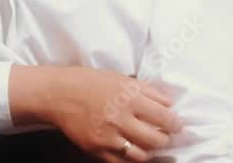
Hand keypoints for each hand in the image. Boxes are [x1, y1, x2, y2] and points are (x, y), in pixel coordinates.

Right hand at [38, 67, 180, 161]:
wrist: (57, 94)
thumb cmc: (88, 82)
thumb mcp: (120, 78)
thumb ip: (147, 90)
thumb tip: (169, 102)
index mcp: (129, 98)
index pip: (165, 118)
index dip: (175, 123)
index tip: (175, 124)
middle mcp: (120, 118)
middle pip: (157, 140)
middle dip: (163, 138)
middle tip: (161, 134)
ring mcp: (108, 136)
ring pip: (142, 155)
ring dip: (148, 150)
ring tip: (145, 142)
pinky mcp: (96, 148)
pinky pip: (122, 162)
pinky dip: (130, 158)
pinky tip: (129, 149)